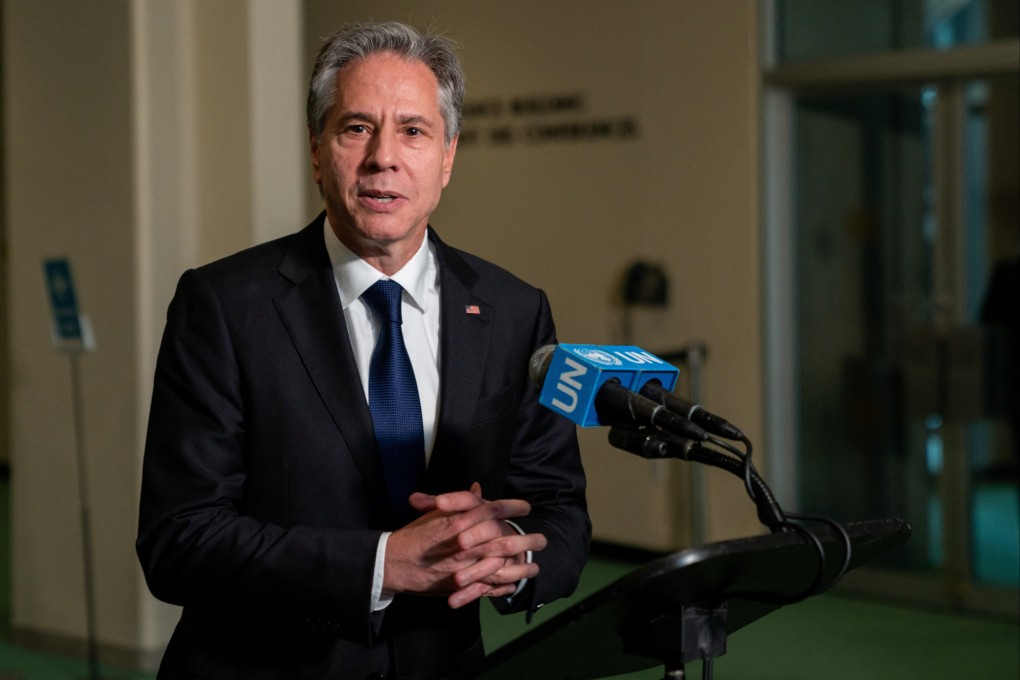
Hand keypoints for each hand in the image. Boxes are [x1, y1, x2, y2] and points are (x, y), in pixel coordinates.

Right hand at [383, 483, 547, 608]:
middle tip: (542, 539)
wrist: (393, 563)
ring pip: (499, 565)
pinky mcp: (460, 585)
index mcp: (458, 521)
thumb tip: (479, 490)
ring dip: (520, 566)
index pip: (492, 510)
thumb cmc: (414, 536)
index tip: (526, 507)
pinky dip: (503, 585)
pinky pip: (487, 586)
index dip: (512, 507)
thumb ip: (460, 503)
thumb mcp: (435, 513)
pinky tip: (516, 582)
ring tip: (536, 564)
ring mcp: (463, 566)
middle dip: (525, 539)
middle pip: (502, 539)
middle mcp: (463, 543)